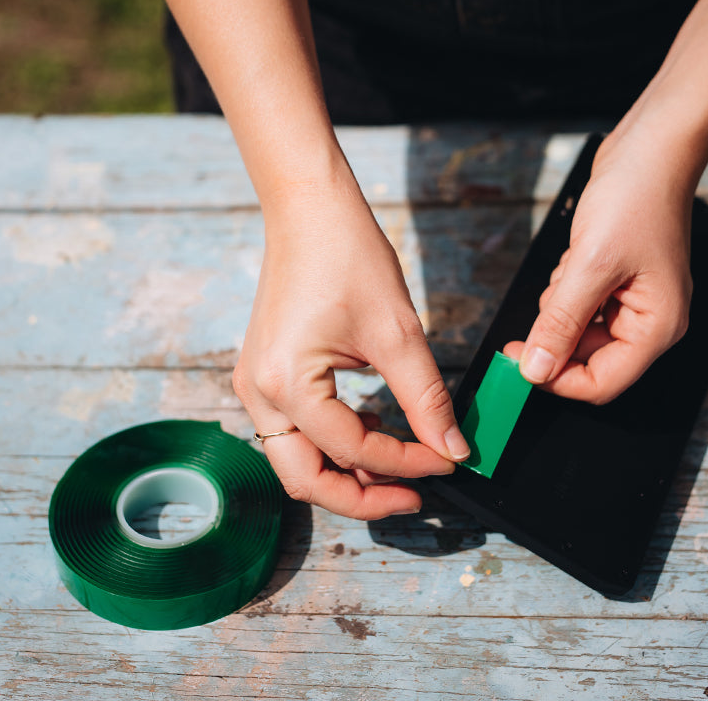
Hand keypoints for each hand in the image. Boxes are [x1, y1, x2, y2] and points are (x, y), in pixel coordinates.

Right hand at [233, 184, 468, 518]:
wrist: (310, 210)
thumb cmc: (348, 256)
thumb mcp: (397, 334)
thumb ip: (426, 399)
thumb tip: (452, 449)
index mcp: (286, 383)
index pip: (354, 450)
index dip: (408, 463)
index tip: (448, 462)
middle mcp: (258, 392)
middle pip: (305, 479)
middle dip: (361, 496)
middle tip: (412, 497)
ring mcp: (255, 383)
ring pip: (296, 459)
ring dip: (345, 471)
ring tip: (397, 461)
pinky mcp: (264, 372)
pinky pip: (294, 429)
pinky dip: (331, 441)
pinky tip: (371, 425)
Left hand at [504, 131, 697, 403]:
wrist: (648, 149)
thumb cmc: (635, 199)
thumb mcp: (589, 266)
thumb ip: (560, 323)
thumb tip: (536, 369)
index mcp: (656, 327)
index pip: (602, 383)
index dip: (557, 379)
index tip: (520, 363)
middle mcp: (647, 321)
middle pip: (587, 359)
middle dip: (556, 334)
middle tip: (543, 302)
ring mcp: (631, 301)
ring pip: (577, 330)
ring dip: (559, 305)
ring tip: (572, 266)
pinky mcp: (613, 282)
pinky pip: (577, 303)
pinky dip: (565, 286)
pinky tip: (575, 256)